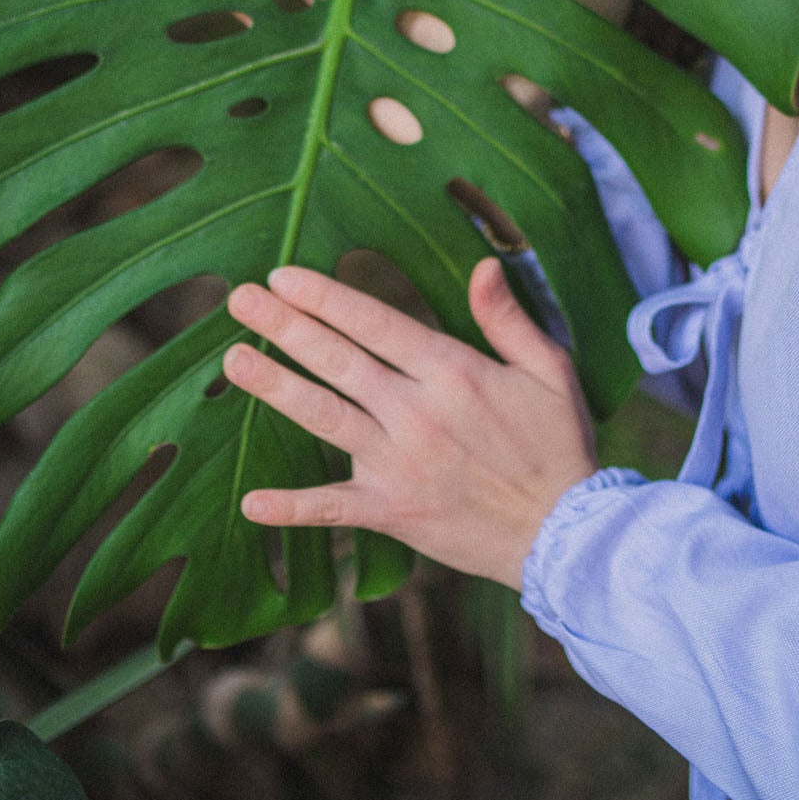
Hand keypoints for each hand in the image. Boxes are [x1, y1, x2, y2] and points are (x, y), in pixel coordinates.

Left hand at [220, 256, 597, 589]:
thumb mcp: (549, 369)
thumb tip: (483, 264)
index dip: (326, 296)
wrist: (565, 534)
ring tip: (233, 358)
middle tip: (240, 298)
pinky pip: (333, 506)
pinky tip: (250, 502)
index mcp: (452, 370)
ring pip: (324, 416)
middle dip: (285, 325)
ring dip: (274, 386)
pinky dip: (291, 507)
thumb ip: (508, 318)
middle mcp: (416, 411)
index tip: (284, 273)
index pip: (375, 321)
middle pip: (338, 359)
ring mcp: (399, 463)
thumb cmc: (559, 444)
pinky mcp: (393, 511)